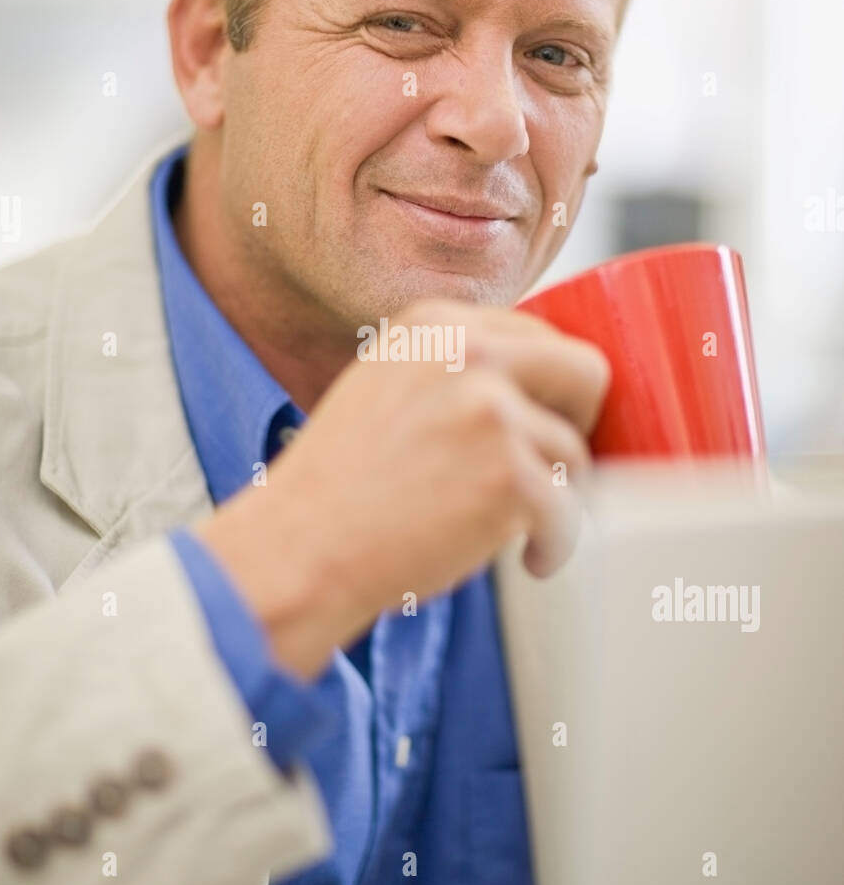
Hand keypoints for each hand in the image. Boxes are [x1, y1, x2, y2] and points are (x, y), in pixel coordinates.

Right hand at [192, 299, 608, 676]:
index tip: (541, 426)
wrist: (299, 549)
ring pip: (576, 453)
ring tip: (517, 531)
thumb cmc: (339, 488)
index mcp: (436, 324)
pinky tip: (525, 559)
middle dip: (578, 425)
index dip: (550, 389)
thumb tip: (538, 390)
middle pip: (585, 372)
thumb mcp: (384, 387)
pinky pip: (568, 512)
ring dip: (556, 500)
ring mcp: (492, 412)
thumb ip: (451, 371)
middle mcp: (469, 352)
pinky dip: (552, 545)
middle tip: (552, 470)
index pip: (539, 335)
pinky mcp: (510, 476)